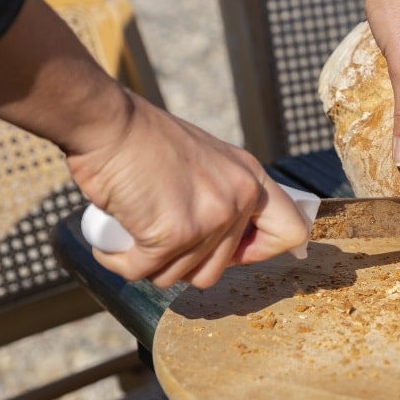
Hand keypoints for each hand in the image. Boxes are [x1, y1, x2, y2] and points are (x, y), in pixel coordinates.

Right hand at [67, 91, 308, 287]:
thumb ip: (226, 195)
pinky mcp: (174, 234)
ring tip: (133, 232)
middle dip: (182, 263)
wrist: (108, 123)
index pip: (291, 231)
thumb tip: (229, 241)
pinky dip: (120, 261)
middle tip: (158, 238)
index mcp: (251, 179)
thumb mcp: (207, 162)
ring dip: (150, 264)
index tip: (234, 252)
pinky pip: (144, 272)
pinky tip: (111, 243)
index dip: (262, 250)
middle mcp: (239, 198)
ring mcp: (210, 218)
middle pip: (219, 269)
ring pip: (180, 276)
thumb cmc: (145, 141)